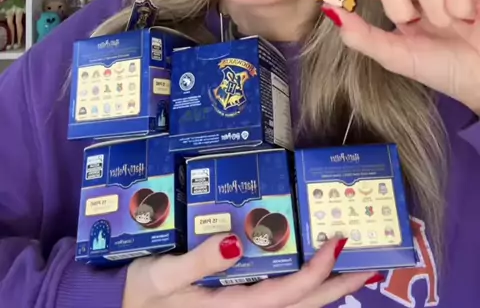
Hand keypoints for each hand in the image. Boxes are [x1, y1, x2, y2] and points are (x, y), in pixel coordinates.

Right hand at [122, 233, 378, 307]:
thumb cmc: (142, 296)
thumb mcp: (163, 276)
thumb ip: (199, 261)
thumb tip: (236, 242)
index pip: (289, 293)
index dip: (318, 270)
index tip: (339, 242)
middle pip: (305, 306)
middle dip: (340, 286)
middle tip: (371, 261)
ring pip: (297, 307)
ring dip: (327, 289)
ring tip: (351, 265)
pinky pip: (281, 303)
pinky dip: (304, 289)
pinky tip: (311, 272)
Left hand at [324, 0, 479, 112]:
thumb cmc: (448, 68)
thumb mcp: (400, 57)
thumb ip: (364, 36)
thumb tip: (331, 12)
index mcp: (402, 4)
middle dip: (397, 3)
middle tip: (417, 23)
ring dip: (436, 11)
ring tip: (453, 24)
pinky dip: (460, 5)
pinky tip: (470, 16)